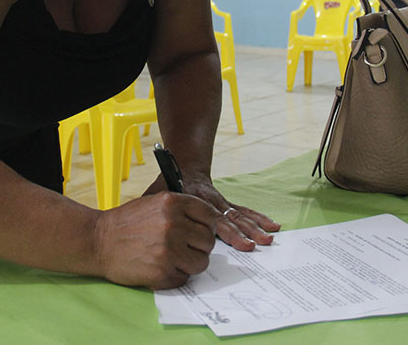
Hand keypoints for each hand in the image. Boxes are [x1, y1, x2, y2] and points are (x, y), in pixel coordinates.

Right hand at [94, 191, 218, 289]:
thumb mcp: (154, 203)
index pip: (210, 216)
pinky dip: (175, 276)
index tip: (201, 232)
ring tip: (173, 259)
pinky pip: (185, 278)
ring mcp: (169, 249)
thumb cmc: (126, 223)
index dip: (207, 226)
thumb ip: (181, 210)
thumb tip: (208, 224)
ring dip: (190, 264)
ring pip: (201, 262)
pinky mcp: (162, 271)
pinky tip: (160, 267)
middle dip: (199, 247)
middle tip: (183, 248)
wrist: (98, 241)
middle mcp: (173, 224)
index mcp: (172, 203)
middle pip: (208, 241)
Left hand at [146, 173, 280, 251]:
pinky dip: (258, 217)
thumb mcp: (156, 194)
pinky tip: (272, 225)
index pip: (207, 218)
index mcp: (192, 200)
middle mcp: (210, 201)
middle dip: (241, 233)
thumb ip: (151, 209)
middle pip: (227, 218)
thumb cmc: (167, 183)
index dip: (219, 231)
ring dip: (254, 227)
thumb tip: (135, 224)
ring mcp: (220, 201)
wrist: (184, 162)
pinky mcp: (226, 203)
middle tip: (252, 246)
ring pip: (239, 215)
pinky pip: (244, 210)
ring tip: (268, 238)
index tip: (228, 242)